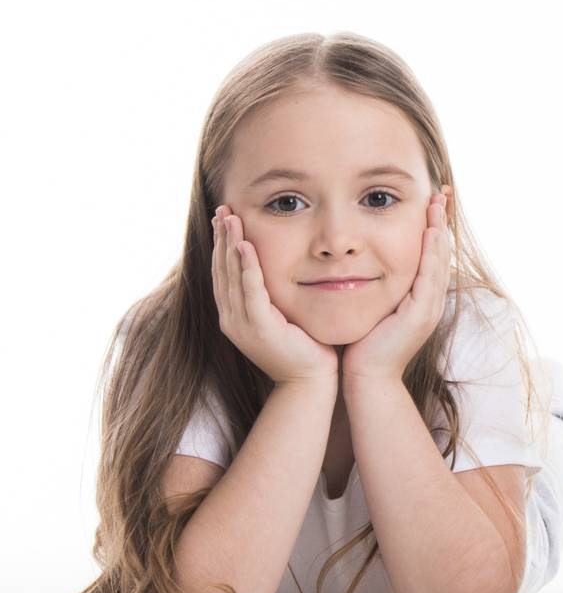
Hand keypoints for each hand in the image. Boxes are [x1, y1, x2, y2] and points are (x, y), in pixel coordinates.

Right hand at [211, 205, 337, 384]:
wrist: (310, 383)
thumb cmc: (306, 350)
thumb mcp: (286, 317)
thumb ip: (276, 296)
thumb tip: (282, 271)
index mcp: (236, 316)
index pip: (224, 273)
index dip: (222, 245)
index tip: (224, 218)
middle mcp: (232, 319)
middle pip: (221, 270)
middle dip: (221, 238)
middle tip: (222, 209)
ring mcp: (241, 325)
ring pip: (230, 276)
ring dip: (229, 244)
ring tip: (229, 218)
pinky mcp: (258, 328)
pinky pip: (249, 291)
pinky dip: (246, 267)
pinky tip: (244, 246)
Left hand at [341, 189, 453, 382]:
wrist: (366, 378)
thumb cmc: (363, 345)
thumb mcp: (372, 307)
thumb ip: (373, 286)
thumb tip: (357, 262)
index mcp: (421, 298)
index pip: (431, 256)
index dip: (433, 228)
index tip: (430, 202)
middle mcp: (430, 301)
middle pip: (442, 253)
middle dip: (442, 222)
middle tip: (441, 193)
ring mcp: (429, 308)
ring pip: (439, 261)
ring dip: (440, 231)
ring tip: (438, 205)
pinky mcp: (421, 314)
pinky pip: (430, 276)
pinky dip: (433, 253)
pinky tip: (431, 232)